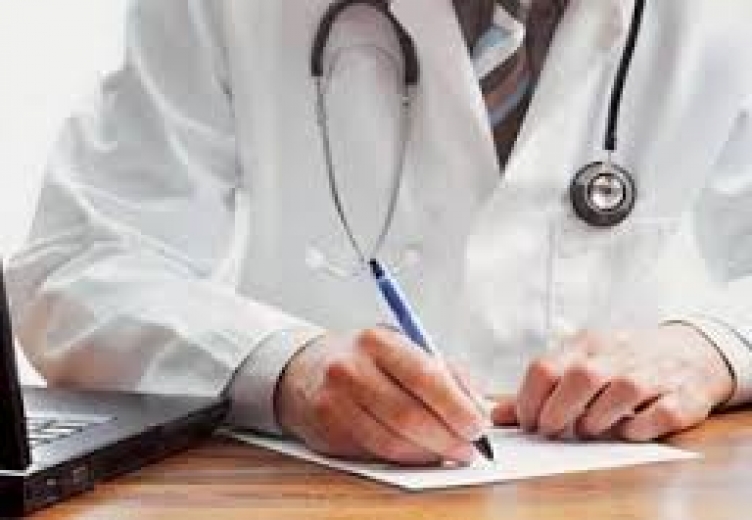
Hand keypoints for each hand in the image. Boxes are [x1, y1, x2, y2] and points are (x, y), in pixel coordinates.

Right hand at [274, 328, 488, 464]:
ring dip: (429, 453)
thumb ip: (444, 372)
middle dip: (447, 437)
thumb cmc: (367, 360)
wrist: (307, 370)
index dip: (456, 406)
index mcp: (377, 341)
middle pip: (409, 415)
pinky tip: (421, 454)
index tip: (477, 425)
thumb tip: (477, 408)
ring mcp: (335, 401)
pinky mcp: (327, 430)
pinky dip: (406, 458)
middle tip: (468, 448)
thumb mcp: (404, 348)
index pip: (425, 376)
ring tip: (450, 453)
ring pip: (392, 440)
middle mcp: (351, 369)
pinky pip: (376, 452)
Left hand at [492, 324, 733, 440]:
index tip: (527, 423)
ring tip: (587, 430)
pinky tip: (626, 431)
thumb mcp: (580, 362)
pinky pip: (657, 415)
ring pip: (620, 393)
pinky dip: (637, 428)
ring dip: (596, 420)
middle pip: (580, 377)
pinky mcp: (681, 397)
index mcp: (586, 345)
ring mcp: (651, 374)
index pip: (545, 367)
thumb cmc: (623, 361)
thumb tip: (498, 415)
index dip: (529, 400)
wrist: (691, 351)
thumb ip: (540, 390)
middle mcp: (617, 355)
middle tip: (552, 431)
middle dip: (558, 411)